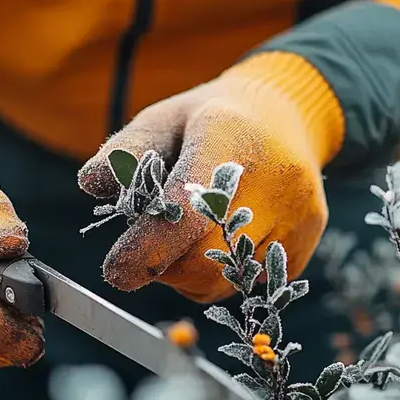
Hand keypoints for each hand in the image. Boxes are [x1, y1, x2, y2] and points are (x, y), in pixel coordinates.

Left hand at [77, 52, 341, 302]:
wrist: (287, 116)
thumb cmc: (211, 121)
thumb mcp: (163, 118)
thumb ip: (125, 151)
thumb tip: (92, 183)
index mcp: (228, 139)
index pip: (185, 212)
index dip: (145, 250)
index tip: (116, 271)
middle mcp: (273, 180)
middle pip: (205, 260)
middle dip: (164, 267)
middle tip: (150, 246)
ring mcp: (297, 214)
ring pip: (227, 281)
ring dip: (192, 274)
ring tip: (187, 239)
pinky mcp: (307, 240)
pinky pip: (252, 284)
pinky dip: (225, 275)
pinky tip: (222, 240)